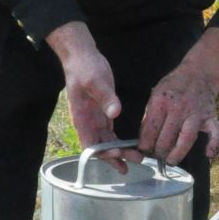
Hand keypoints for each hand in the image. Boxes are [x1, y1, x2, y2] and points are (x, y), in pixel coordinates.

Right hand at [46, 21, 122, 162]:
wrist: (82, 56)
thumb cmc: (85, 68)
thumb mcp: (95, 80)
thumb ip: (105, 97)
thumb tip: (114, 113)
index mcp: (81, 117)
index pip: (90, 142)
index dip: (102, 152)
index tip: (117, 154)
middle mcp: (87, 122)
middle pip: (99, 146)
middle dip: (115, 156)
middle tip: (133, 163)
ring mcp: (94, 119)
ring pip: (106, 142)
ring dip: (120, 151)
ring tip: (136, 159)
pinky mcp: (103, 113)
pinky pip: (110, 133)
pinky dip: (119, 141)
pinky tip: (130, 147)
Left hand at [139, 28, 218, 163]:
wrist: (199, 73)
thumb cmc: (174, 85)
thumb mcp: (156, 93)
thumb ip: (150, 114)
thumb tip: (144, 138)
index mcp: (161, 101)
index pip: (150, 130)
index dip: (145, 144)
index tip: (144, 151)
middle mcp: (178, 108)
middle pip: (166, 138)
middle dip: (159, 152)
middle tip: (157, 156)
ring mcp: (196, 113)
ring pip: (186, 139)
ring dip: (177, 154)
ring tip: (171, 161)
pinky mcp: (210, 116)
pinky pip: (216, 132)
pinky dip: (214, 144)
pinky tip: (208, 154)